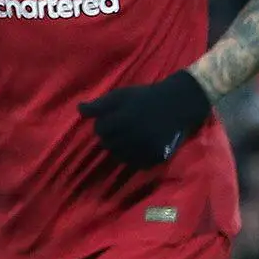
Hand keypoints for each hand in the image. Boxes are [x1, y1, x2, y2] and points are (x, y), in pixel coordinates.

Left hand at [80, 70, 212, 169]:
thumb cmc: (146, 97)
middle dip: (111, 136)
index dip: (103, 124)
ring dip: (120, 148)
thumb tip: (79, 110)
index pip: (100, 129)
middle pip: (108, 143)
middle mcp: (134, 135)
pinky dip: (133, 157)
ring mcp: (146, 147)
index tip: (112, 119)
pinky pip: (136, 163)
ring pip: (120, 155)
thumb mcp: (121, 95)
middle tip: (122, 128)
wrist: (179, 103)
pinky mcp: (156, 156)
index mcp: (124, 119)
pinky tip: (138, 146)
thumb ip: (99, 105)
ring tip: (129, 137)